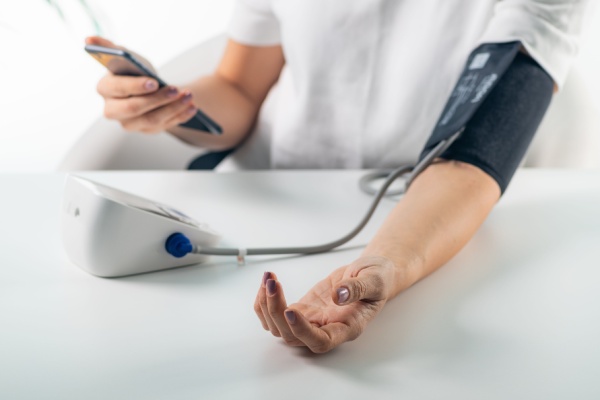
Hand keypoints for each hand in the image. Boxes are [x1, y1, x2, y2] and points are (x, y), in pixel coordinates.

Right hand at [86, 36, 196, 133]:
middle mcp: (113, 110)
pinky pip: (165, 126)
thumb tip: (89, 40)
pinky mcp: (146, 130)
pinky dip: (180, 116)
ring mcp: (130, 123)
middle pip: (135, 109)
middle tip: (177, 90)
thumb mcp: (124, 57)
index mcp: (105, 89)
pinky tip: (192, 107)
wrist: (147, 87)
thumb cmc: (133, 70)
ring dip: (174, 108)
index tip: (154, 82)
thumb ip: (108, 47)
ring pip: (152, 120)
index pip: (118, 90)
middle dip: (158, 100)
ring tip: (189, 96)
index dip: (136, 87)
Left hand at [254, 256, 397, 352]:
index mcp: (346, 328)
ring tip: (269, 278)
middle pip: (291, 336)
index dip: (302, 331)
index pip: (320, 341)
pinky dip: (266, 300)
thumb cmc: (377, 279)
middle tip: (272, 282)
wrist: (371, 274)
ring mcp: (311, 321)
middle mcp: (325, 329)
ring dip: (267, 305)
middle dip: (276, 310)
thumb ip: (358, 288)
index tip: (291, 311)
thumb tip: (339, 296)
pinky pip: (276, 314)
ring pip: (279, 327)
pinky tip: (269, 280)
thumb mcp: (374, 280)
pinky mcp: (302, 309)